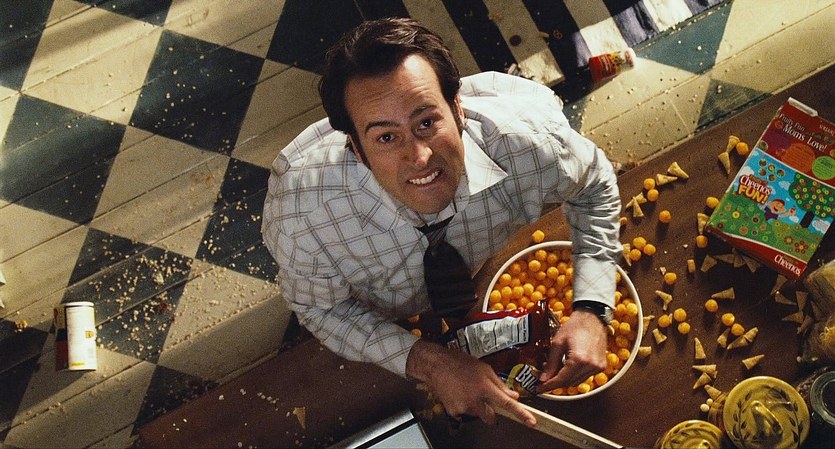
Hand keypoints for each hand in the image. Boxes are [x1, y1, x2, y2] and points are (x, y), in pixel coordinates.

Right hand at [406, 340, 535, 426]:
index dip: (521, 414)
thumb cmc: (459, 363)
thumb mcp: (484, 368)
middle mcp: (475, 400)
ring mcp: (463, 407)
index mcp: (485, 387)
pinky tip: (459, 394)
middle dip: (491, 414)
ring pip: (477, 415)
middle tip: (484, 401)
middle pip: (491, 419)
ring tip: (467, 390)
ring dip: (476, 407)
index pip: (507, 404)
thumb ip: (499, 384)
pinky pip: (464, 414)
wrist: (436, 365)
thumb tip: (512, 395)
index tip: (531, 422)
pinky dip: (463, 407)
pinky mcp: (453, 412)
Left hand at [536, 310, 607, 392]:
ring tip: (554, 371)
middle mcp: (590, 366)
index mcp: (578, 359)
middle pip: (568, 383)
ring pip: (576, 381)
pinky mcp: (601, 366)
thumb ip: (551, 363)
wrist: (593, 318)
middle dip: (555, 382)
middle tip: (543, 379)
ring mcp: (597, 367)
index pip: (561, 380)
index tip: (539, 389)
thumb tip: (543, 378)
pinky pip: (584, 376)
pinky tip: (567, 367)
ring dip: (565, 379)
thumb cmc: (575, 326)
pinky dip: (574, 375)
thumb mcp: (558, 343)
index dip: (548, 386)